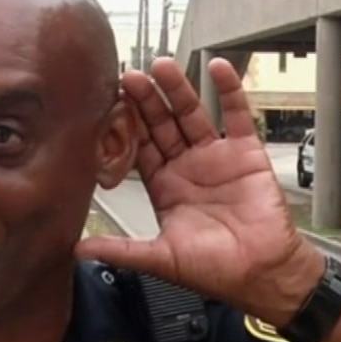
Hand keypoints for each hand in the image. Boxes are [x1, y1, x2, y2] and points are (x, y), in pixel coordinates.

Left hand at [75, 57, 324, 325]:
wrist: (262, 274)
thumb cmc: (214, 270)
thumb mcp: (160, 258)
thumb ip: (120, 249)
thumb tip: (78, 249)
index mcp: (164, 187)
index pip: (140, 148)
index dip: (128, 126)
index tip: (111, 103)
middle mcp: (186, 167)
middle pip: (162, 125)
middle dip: (146, 101)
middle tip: (129, 76)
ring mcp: (216, 157)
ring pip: (193, 114)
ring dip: (178, 90)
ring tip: (162, 66)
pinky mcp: (246, 153)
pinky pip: (236, 115)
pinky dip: (229, 91)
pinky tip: (218, 68)